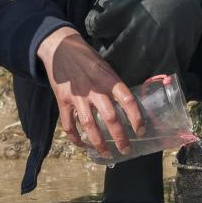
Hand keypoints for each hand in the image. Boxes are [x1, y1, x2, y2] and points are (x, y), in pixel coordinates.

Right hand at [37, 27, 143, 152]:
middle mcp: (94, 89)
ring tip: (107, 154)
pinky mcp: (63, 101)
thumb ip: (114, 85)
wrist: (60, 48)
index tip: (141, 131)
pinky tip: (83, 145)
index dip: (136, 118)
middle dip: (120, 138)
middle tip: (126, 150)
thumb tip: (128, 106)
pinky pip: (69, 125)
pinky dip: (75, 138)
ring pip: (89, 125)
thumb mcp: (105, 67)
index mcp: (109, 79)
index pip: (128, 100)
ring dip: (99, 143)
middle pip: (110, 118)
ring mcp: (77, 96)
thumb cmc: (87, 58)